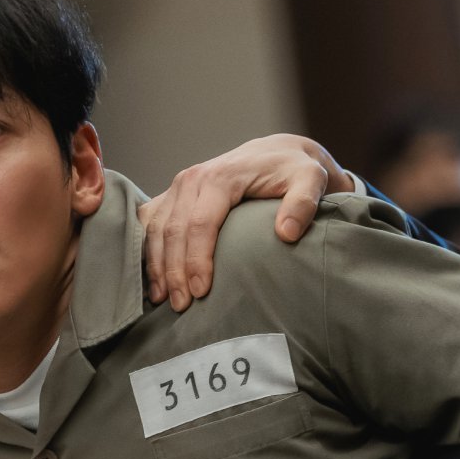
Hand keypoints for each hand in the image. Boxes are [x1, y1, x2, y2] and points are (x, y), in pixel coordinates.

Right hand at [138, 134, 350, 311]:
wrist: (276, 152)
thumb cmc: (293, 170)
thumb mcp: (310, 180)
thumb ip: (303, 204)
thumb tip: (287, 233)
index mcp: (221, 177)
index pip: (201, 223)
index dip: (197, 260)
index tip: (202, 292)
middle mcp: (192, 179)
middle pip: (174, 230)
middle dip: (174, 271)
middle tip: (182, 306)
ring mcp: (178, 186)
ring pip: (156, 229)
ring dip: (157, 266)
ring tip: (164, 299)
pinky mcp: (172, 194)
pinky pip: (150, 223)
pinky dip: (148, 252)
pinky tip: (154, 279)